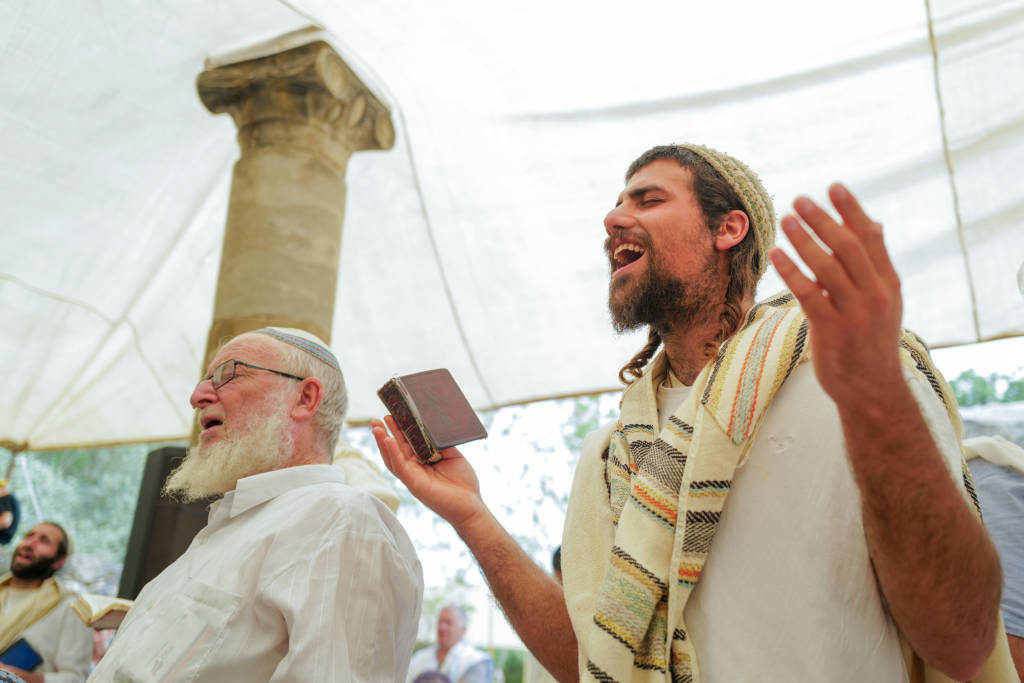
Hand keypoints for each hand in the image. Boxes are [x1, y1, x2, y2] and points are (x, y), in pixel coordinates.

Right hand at [372, 416, 486, 530]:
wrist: (472, 505)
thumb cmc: (463, 483)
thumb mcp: (453, 455)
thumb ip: (440, 443)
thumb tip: (431, 426)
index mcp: (422, 462)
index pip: (406, 444)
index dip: (398, 430)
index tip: (393, 415)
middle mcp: (414, 469)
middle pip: (395, 450)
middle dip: (385, 434)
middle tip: (376, 418)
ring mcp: (413, 477)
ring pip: (392, 458)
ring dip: (383, 442)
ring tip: (377, 427)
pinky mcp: (415, 484)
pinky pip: (401, 467)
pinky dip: (393, 453)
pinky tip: (388, 441)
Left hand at [769, 183, 903, 405]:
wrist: (872, 389)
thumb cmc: (871, 341)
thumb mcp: (884, 300)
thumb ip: (875, 264)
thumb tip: (875, 223)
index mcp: (888, 282)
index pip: (870, 238)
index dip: (852, 211)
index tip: (834, 187)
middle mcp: (875, 293)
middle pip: (848, 247)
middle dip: (823, 220)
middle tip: (800, 199)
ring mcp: (854, 312)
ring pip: (827, 267)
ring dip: (804, 240)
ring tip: (785, 219)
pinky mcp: (832, 329)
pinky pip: (809, 293)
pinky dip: (792, 271)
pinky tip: (776, 254)